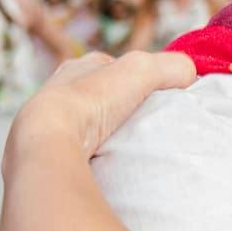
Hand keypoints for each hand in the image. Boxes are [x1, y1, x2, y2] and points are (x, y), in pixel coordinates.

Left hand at [10, 50, 196, 158]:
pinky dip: (87, 154)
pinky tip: (101, 165)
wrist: (46, 142)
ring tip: (122, 149)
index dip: (134, 79)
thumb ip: (171, 66)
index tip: (152, 96)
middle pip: (95, 96)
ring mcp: (46, 124)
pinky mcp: (41, 152)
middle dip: (115, 108)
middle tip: (139, 126)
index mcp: (77, 68)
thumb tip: (190, 73)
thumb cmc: (92, 100)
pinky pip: (72, 149)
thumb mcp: (143, 69)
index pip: (111, 69)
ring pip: (81, 124)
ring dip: (100, 134)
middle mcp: (57, 92)